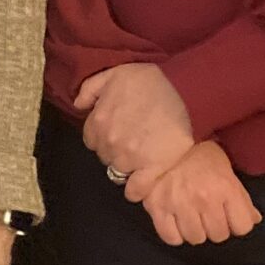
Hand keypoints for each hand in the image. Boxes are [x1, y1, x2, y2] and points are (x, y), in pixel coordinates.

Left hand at [73, 63, 194, 184]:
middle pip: (105, 157)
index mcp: (98, 121)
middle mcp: (110, 142)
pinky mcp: (151, 170)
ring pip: (118, 173)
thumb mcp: (115, 73)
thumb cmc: (152, 80)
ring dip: (127, 167)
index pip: (91, 140)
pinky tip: (143, 180)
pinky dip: (137, 189)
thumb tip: (78, 106)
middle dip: (115, 150)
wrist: (186, 90)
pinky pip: (135, 191)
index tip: (118, 131)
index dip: (104, 136)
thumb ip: (90, 88)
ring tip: (142, 155)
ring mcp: (130, 158)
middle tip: (133, 141)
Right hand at [135, 142, 261, 246]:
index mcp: (225, 188)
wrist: (166, 142)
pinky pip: (171, 238)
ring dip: (195, 231)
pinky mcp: (157, 208)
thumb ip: (242, 197)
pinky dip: (175, 235)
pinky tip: (176, 222)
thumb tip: (254, 219)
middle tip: (208, 214)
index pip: (242, 227)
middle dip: (216, 227)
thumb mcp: (226, 170)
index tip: (229, 216)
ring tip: (191, 217)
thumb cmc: (200, 154)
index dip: (237, 223)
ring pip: (196, 239)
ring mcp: (180, 204)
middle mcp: (204, 199)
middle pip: (219, 236)